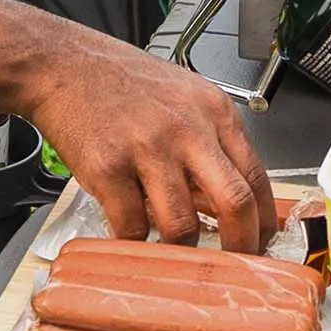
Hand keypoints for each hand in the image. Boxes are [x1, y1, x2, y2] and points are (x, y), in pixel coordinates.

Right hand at [27, 30, 274, 250]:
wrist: (67, 65)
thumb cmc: (126, 83)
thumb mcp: (185, 98)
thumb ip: (211, 142)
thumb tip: (229, 202)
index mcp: (213, 111)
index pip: (256, 176)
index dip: (263, 220)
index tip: (260, 242)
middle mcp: (187, 129)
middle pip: (234, 202)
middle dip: (240, 245)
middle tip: (232, 264)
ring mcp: (147, 149)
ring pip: (182, 224)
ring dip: (180, 248)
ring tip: (172, 247)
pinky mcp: (108, 168)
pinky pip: (132, 227)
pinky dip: (135, 241)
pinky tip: (131, 233)